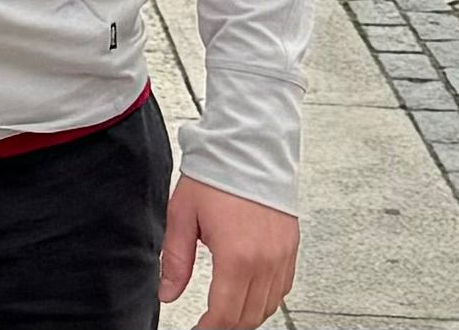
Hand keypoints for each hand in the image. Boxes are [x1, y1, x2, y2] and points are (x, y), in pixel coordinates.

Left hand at [159, 176, 298, 328]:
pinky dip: (265, 300)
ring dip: (245, 316)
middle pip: (247, 317)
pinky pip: (282, 290)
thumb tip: (167, 292)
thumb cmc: (216, 174)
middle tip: (207, 323)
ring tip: (225, 312)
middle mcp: (264, 262)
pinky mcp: (291, 249)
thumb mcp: (183, 214)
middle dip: (225, 325)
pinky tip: (249, 294)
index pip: (224, 314)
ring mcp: (282, 257)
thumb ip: (175, 259)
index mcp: (236, 256)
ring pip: (267, 308)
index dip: (207, 329)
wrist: (250, 146)